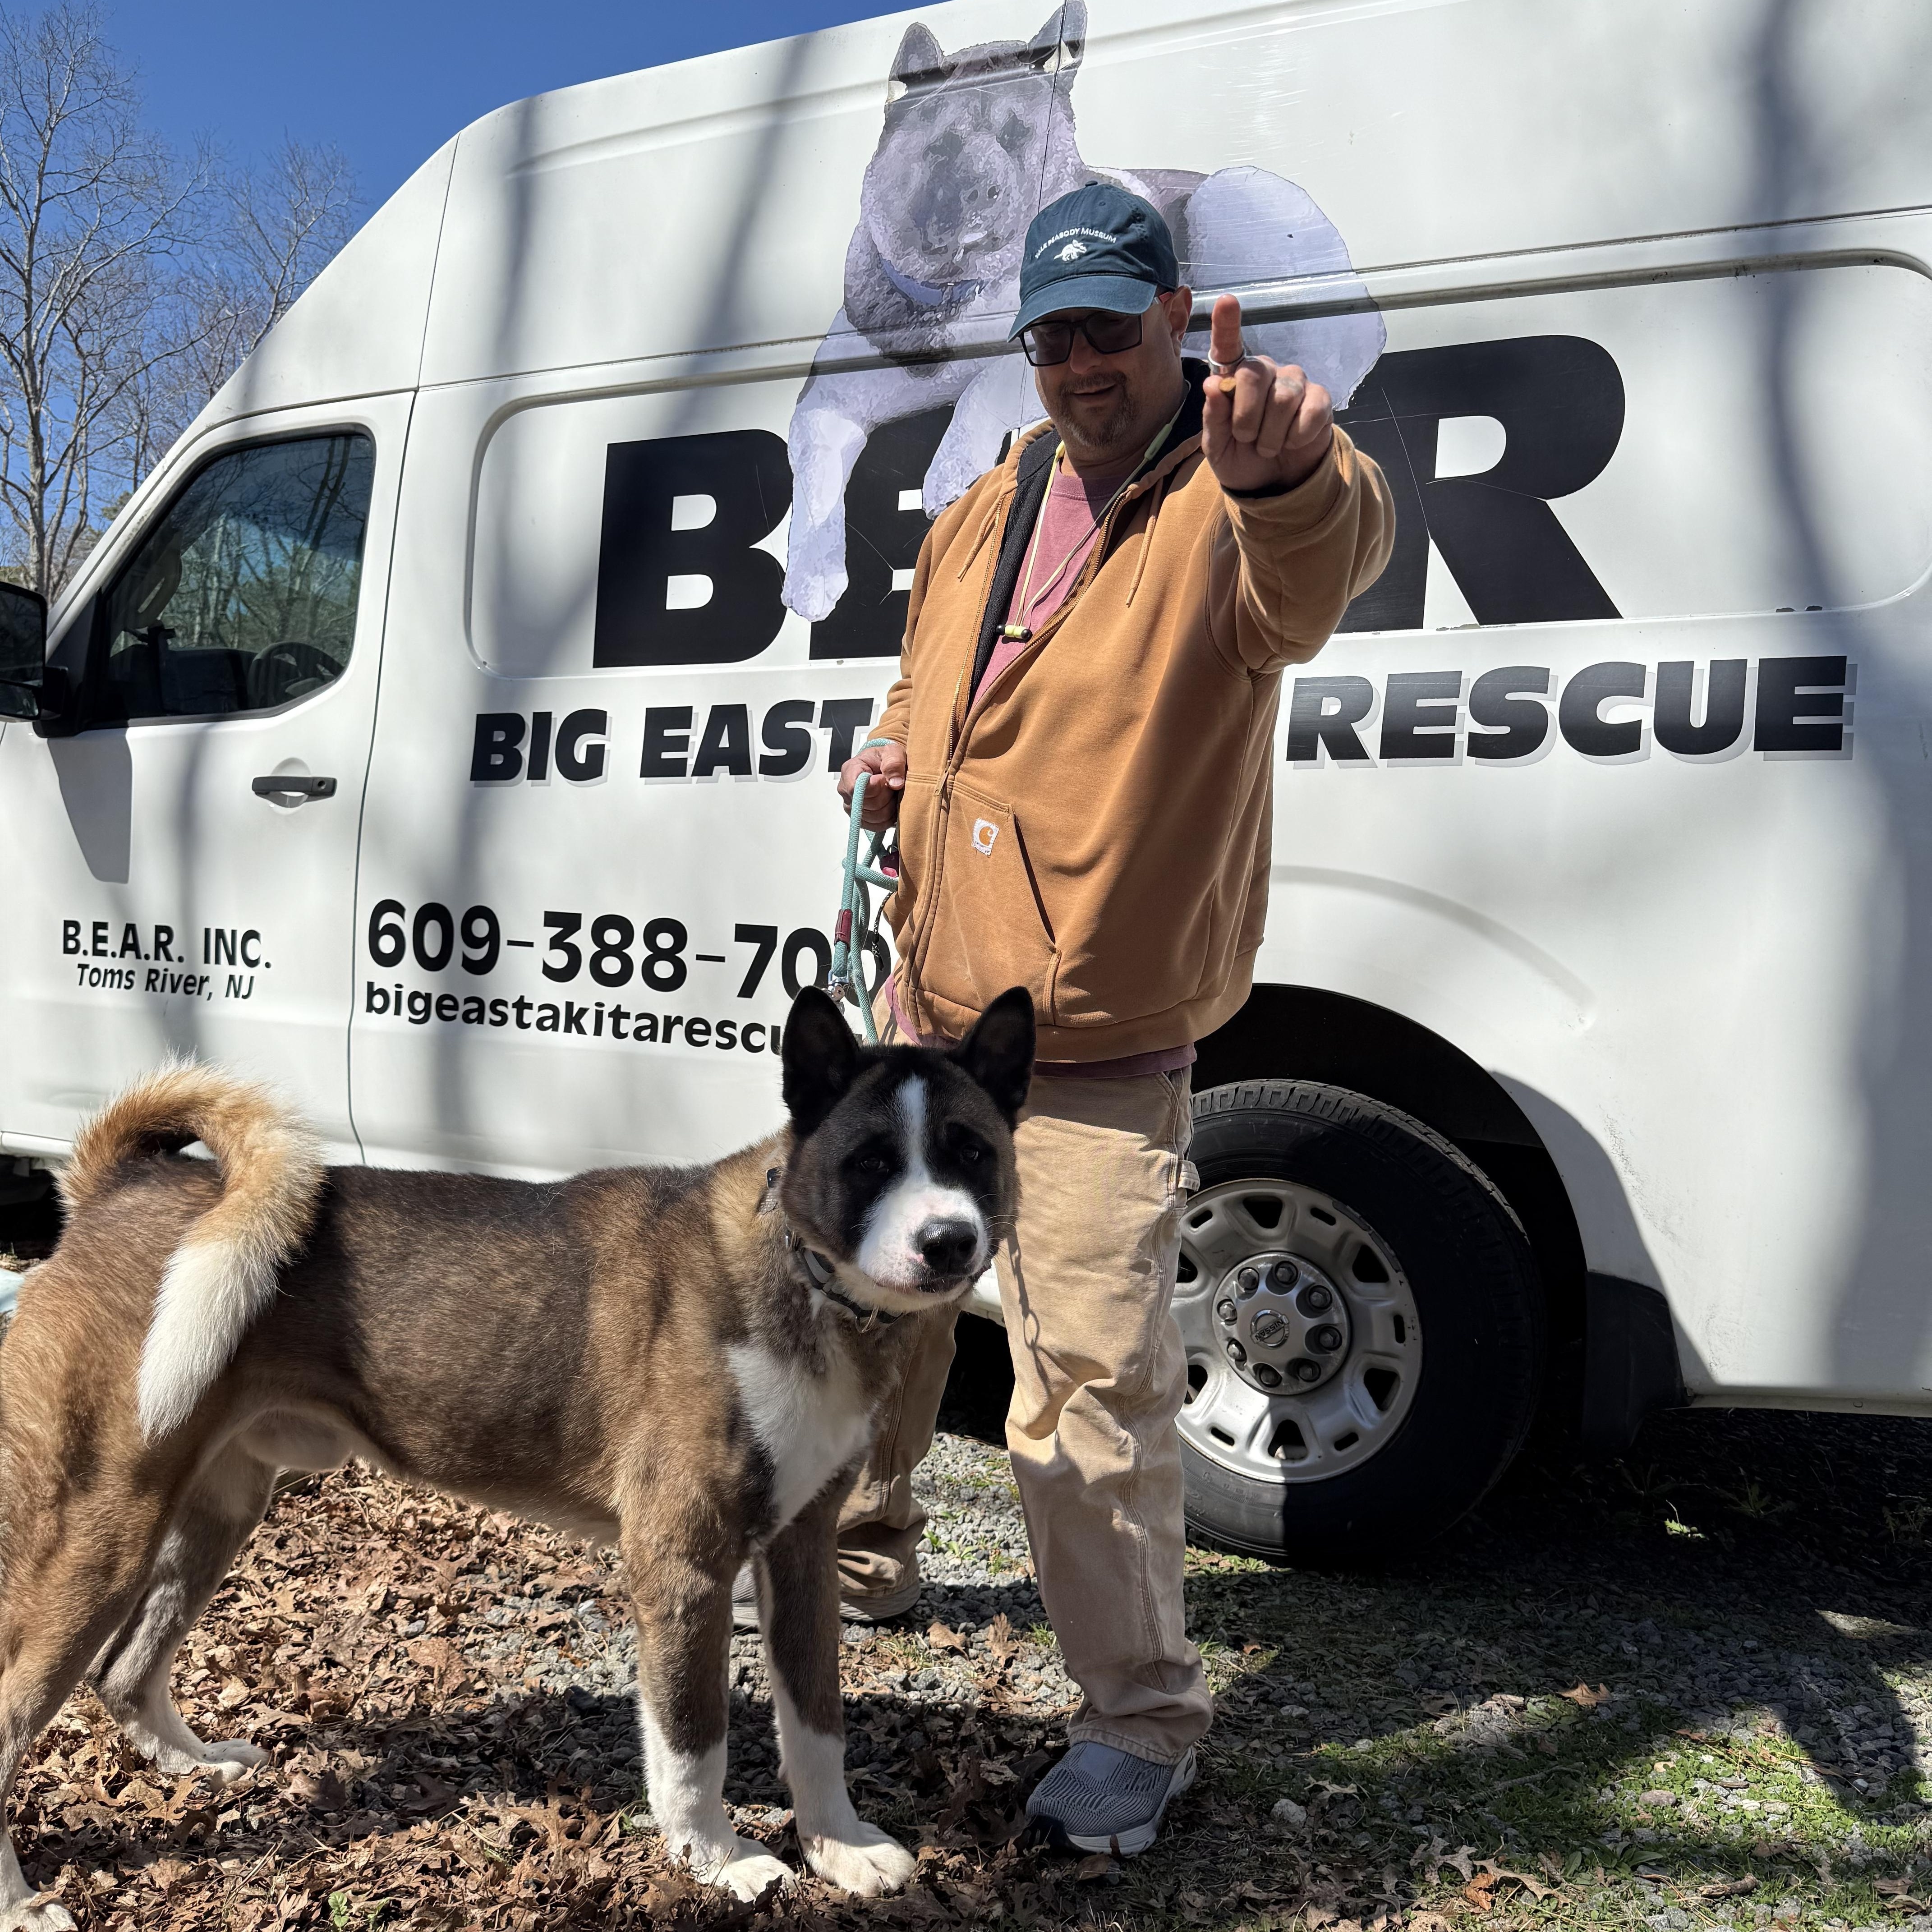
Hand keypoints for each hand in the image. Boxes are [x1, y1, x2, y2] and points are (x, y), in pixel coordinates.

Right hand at [838, 740, 906, 828]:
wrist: (885, 766)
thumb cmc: (885, 758)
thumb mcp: (892, 751)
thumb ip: (893, 762)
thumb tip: (895, 782)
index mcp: (850, 770)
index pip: (855, 788)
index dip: (874, 787)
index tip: (884, 779)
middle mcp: (846, 791)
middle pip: (868, 804)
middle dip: (886, 795)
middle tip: (891, 784)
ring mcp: (852, 807)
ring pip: (875, 817)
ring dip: (890, 807)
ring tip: (891, 793)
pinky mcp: (861, 820)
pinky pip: (877, 826)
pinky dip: (889, 818)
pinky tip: (890, 805)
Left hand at [1201, 294, 1334, 493]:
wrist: (1272, 486)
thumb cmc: (1240, 459)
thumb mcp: (1217, 447)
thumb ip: (1213, 418)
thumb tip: (1212, 384)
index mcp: (1234, 378)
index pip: (1229, 345)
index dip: (1227, 323)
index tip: (1226, 301)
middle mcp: (1265, 372)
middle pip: (1254, 374)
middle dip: (1245, 417)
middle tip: (1246, 439)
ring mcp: (1294, 383)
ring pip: (1283, 396)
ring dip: (1270, 434)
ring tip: (1268, 447)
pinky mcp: (1320, 400)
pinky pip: (1311, 411)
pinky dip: (1297, 436)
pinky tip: (1292, 442)